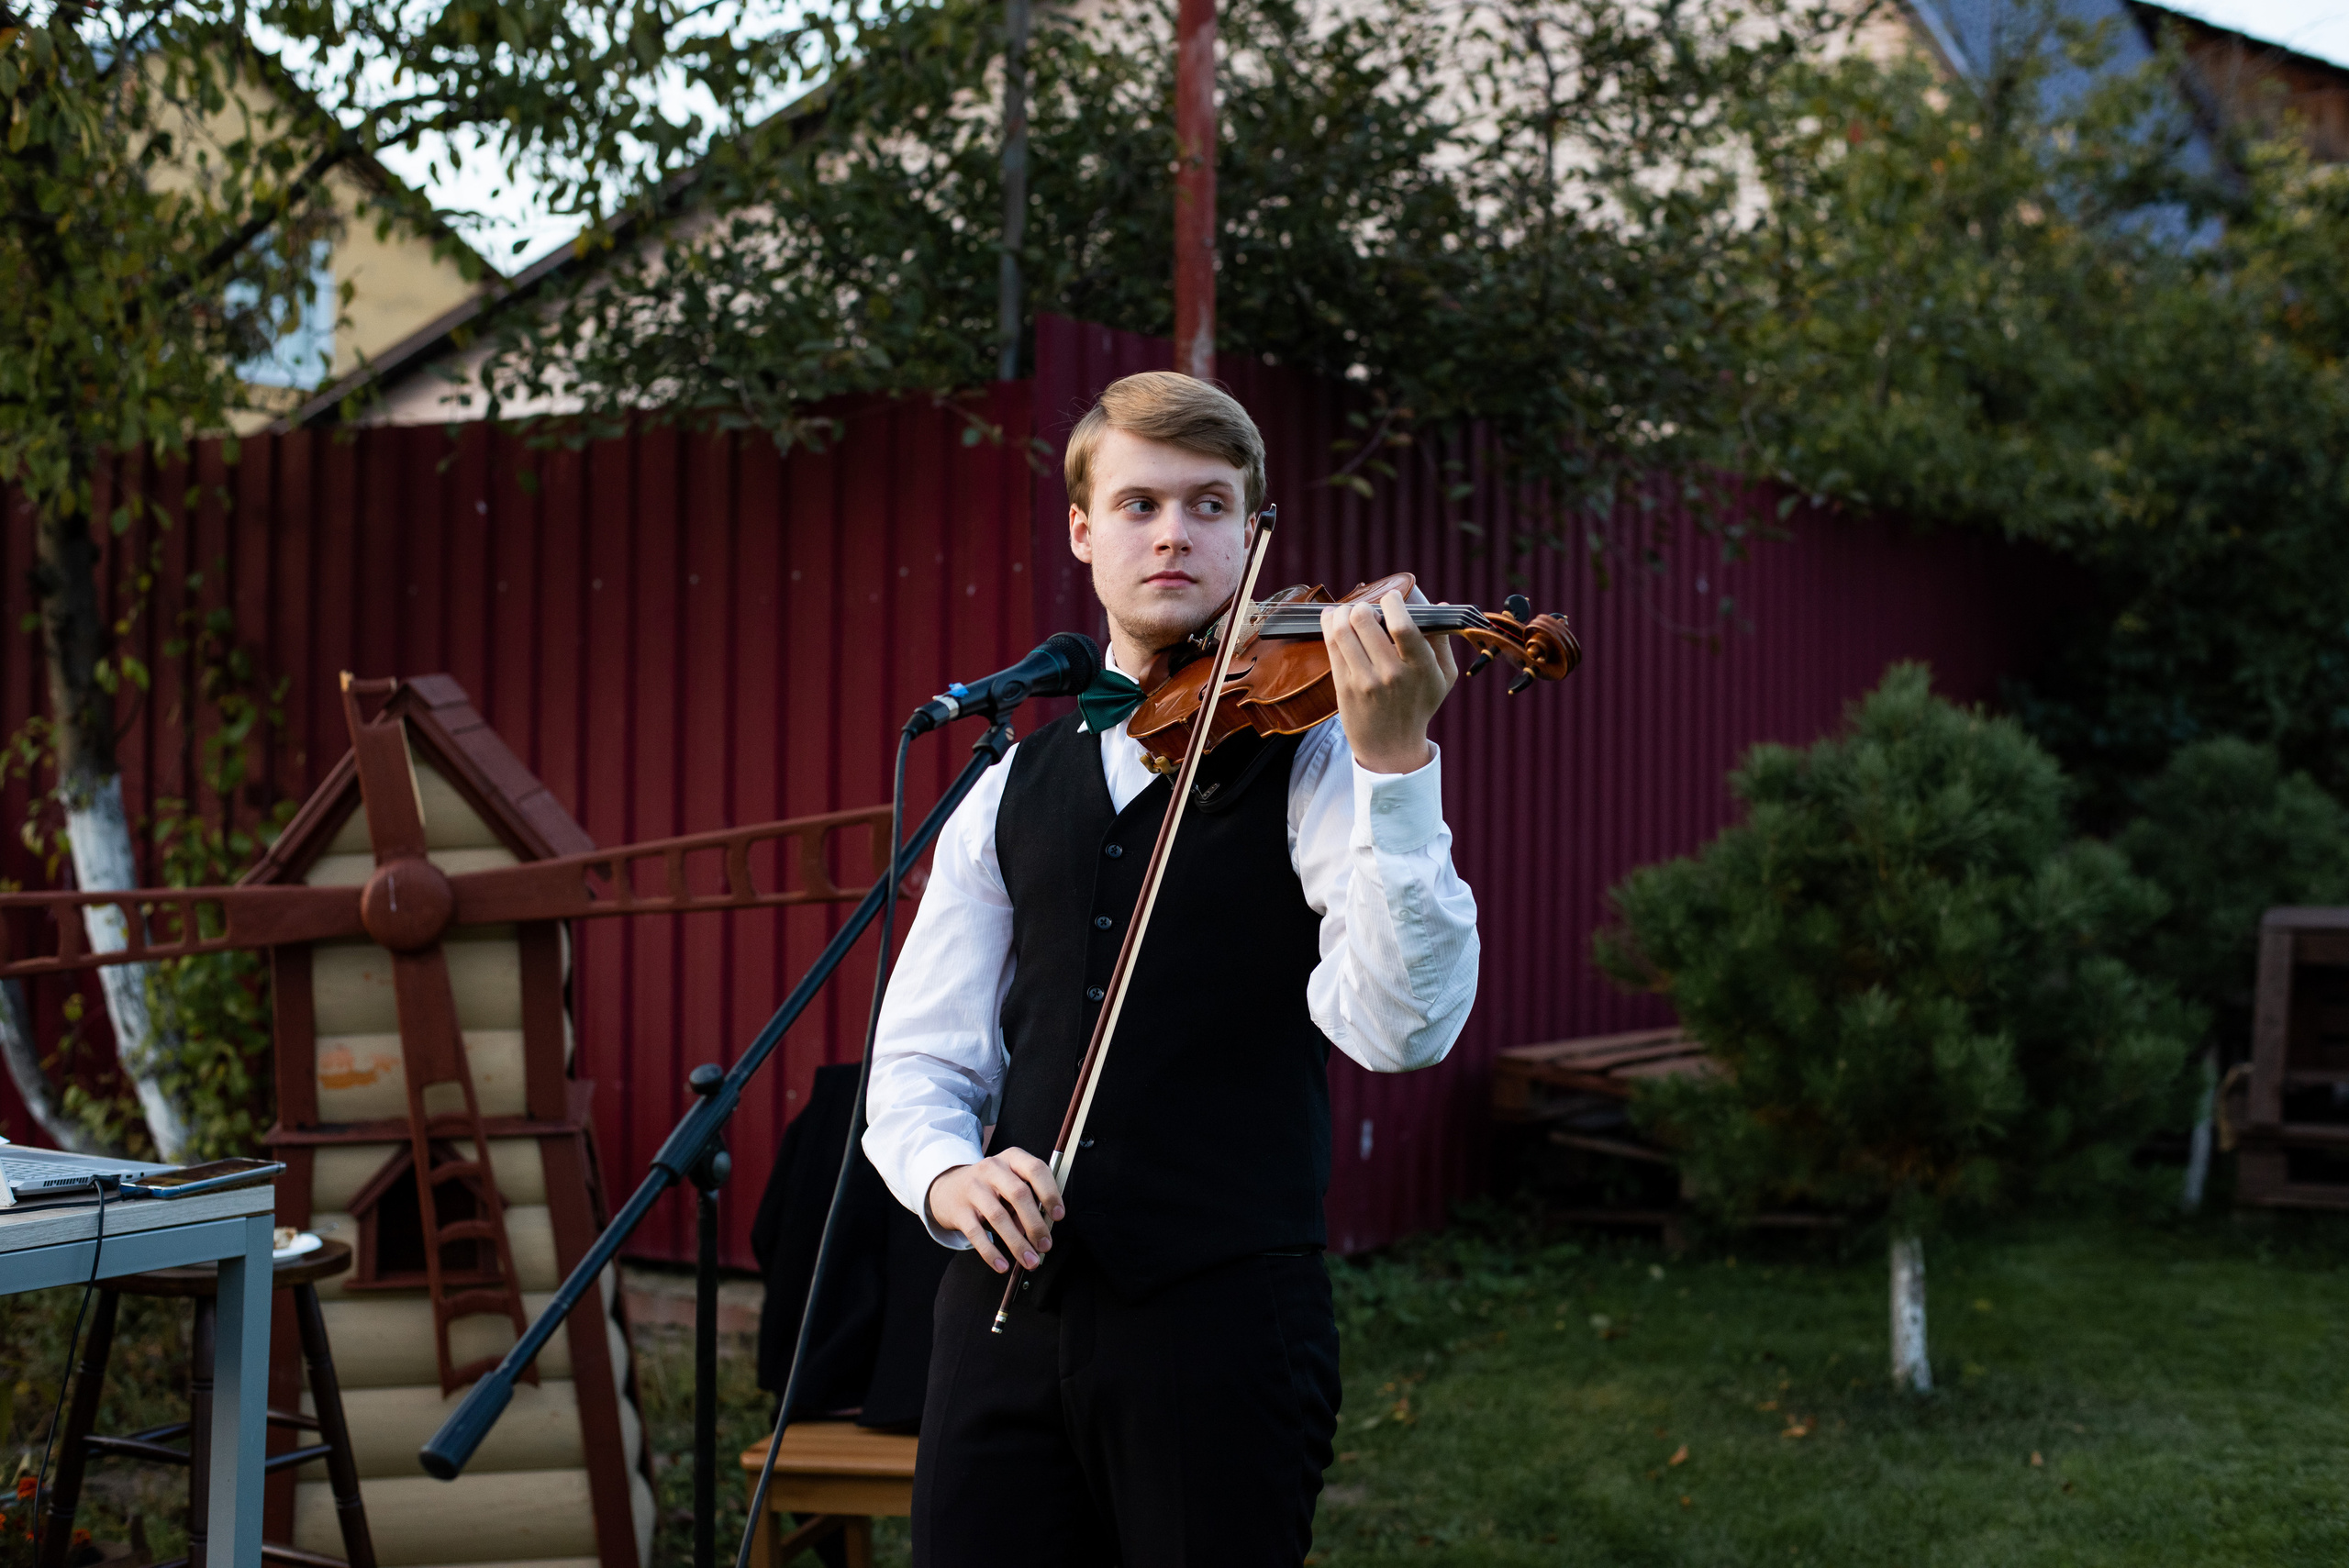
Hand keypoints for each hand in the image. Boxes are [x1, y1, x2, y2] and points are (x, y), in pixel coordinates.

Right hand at [925, 1150, 1063, 1271]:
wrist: (946, 1188)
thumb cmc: (989, 1187)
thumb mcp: (1009, 1184)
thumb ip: (1026, 1203)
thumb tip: (1039, 1232)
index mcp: (1012, 1158)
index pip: (1036, 1169)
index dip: (1050, 1193)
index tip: (1058, 1216)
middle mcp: (992, 1168)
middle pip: (1018, 1194)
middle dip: (1035, 1224)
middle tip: (1045, 1245)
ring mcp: (973, 1188)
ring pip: (999, 1216)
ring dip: (1017, 1243)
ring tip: (1030, 1260)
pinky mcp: (959, 1210)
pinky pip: (976, 1234)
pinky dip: (991, 1252)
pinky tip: (1002, 1265)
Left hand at [1321, 587, 1458, 773]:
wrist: (1392, 747)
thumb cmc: (1419, 705)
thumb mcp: (1443, 677)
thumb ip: (1442, 640)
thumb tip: (1439, 605)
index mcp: (1420, 667)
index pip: (1402, 625)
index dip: (1392, 602)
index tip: (1391, 597)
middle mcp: (1392, 674)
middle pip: (1365, 621)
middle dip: (1364, 606)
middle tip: (1367, 610)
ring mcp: (1365, 681)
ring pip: (1343, 630)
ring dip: (1342, 613)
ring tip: (1348, 612)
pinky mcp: (1344, 687)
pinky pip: (1331, 646)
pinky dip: (1328, 625)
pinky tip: (1331, 618)